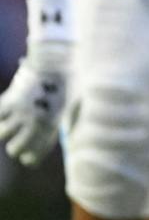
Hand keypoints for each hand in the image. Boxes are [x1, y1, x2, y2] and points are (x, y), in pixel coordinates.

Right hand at [0, 42, 70, 164]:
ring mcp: (23, 112)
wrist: (61, 62)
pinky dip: (1, 113)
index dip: (30, 158)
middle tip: (16, 140)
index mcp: (53, 126)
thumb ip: (61, 119)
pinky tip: (7, 107)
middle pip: (15, 149)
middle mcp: (37, 123)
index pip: (36, 155)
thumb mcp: (71, 102)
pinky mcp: (12, 100)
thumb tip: (57, 125)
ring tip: (10, 122)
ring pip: (2, 133)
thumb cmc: (69, 81)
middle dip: (15, 146)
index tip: (27, 157)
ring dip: (4, 129)